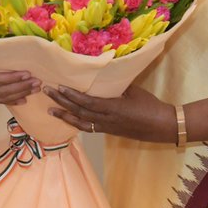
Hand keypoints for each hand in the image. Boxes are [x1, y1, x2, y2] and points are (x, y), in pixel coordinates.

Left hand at [45, 84, 175, 142]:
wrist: (161, 126)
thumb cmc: (149, 105)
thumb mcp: (133, 91)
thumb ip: (116, 85)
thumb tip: (103, 76)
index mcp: (112, 108)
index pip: (87, 102)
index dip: (71, 95)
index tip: (59, 87)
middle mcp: (106, 120)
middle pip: (79, 112)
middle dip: (61, 103)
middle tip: (46, 92)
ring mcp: (106, 127)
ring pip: (80, 123)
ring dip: (64, 116)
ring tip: (50, 111)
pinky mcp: (108, 131)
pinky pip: (88, 128)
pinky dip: (76, 123)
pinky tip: (68, 119)